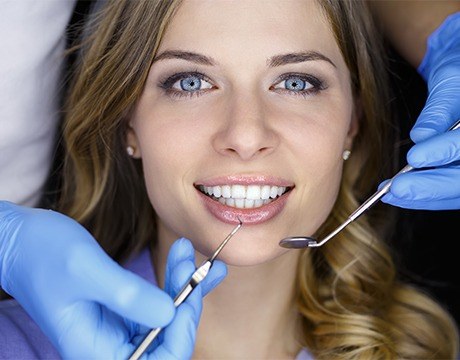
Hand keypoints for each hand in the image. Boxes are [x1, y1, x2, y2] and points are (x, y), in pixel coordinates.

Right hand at [0, 201, 226, 358]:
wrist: (21, 240)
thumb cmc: (42, 253)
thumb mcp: (86, 270)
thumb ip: (127, 296)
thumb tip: (170, 315)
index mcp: (95, 351)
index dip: (181, 331)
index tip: (190, 292)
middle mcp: (109, 346)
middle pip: (167, 339)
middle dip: (186, 300)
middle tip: (189, 261)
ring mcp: (117, 327)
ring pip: (166, 318)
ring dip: (183, 286)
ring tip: (188, 253)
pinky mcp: (121, 308)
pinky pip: (156, 301)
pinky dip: (175, 281)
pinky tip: (186, 262)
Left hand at [382, 12, 459, 209]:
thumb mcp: (451, 78)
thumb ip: (439, 110)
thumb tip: (421, 137)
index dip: (446, 152)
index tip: (415, 158)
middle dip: (431, 187)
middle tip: (396, 190)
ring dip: (425, 196)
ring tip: (391, 194)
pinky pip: (454, 190)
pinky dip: (428, 194)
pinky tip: (402, 193)